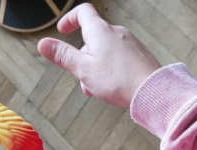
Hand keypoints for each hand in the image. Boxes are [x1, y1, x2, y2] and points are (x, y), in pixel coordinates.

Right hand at [37, 3, 160, 107]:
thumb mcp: (83, 69)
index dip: (70, 19)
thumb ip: (63, 56)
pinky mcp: (140, 55)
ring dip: (96, 67)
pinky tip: (113, 88)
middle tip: (82, 79)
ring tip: (98, 89)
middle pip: (93, 37)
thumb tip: (43, 43)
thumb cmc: (118, 81)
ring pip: (106, 51)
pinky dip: (111, 69)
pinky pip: (120, 58)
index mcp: (100, 31)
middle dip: (83, 57)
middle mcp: (117, 32)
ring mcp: (130, 43)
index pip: (83, 12)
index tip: (63, 31)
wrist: (153, 91)